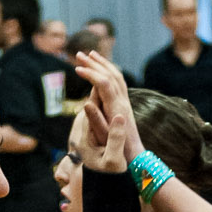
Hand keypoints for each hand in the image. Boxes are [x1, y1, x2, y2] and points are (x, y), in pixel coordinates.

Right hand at [73, 52, 138, 169]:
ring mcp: (125, 102)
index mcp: (117, 108)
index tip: (77, 69)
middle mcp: (123, 101)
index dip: (90, 74)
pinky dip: (108, 71)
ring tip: (91, 54)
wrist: (135, 157)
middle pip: (110, 74)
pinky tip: (101, 69)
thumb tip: (86, 103)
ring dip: (103, 63)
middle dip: (94, 63)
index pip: (104, 83)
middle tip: (79, 54)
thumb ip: (96, 120)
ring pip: (116, 75)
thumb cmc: (117, 151)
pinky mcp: (125, 104)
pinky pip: (118, 81)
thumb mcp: (104, 138)